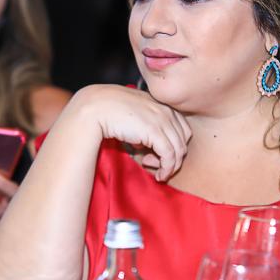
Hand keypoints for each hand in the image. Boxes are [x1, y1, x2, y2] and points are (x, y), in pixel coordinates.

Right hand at [72, 85, 191, 180]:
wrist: (95, 108)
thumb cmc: (107, 110)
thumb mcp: (131, 116)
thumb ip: (142, 126)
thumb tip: (143, 145)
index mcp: (160, 103)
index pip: (182, 127)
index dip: (175, 144)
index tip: (159, 155)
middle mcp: (165, 110)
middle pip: (183, 139)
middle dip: (174, 157)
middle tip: (157, 166)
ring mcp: (162, 119)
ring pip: (179, 149)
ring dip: (171, 166)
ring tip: (159, 173)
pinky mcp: (155, 131)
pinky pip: (169, 155)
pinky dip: (167, 168)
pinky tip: (159, 176)